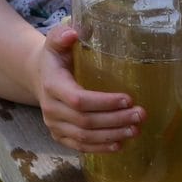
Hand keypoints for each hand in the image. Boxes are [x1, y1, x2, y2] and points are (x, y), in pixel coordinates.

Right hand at [27, 23, 142, 153]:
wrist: (40, 76)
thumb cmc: (55, 57)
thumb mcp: (56, 41)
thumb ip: (62, 35)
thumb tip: (74, 33)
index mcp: (52, 85)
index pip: (78, 99)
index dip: (104, 102)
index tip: (128, 98)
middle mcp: (51, 109)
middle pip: (86, 121)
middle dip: (115, 120)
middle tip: (141, 114)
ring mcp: (54, 125)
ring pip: (85, 137)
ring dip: (112, 135)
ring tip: (136, 129)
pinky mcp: (59, 136)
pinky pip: (80, 146)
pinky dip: (100, 148)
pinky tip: (120, 144)